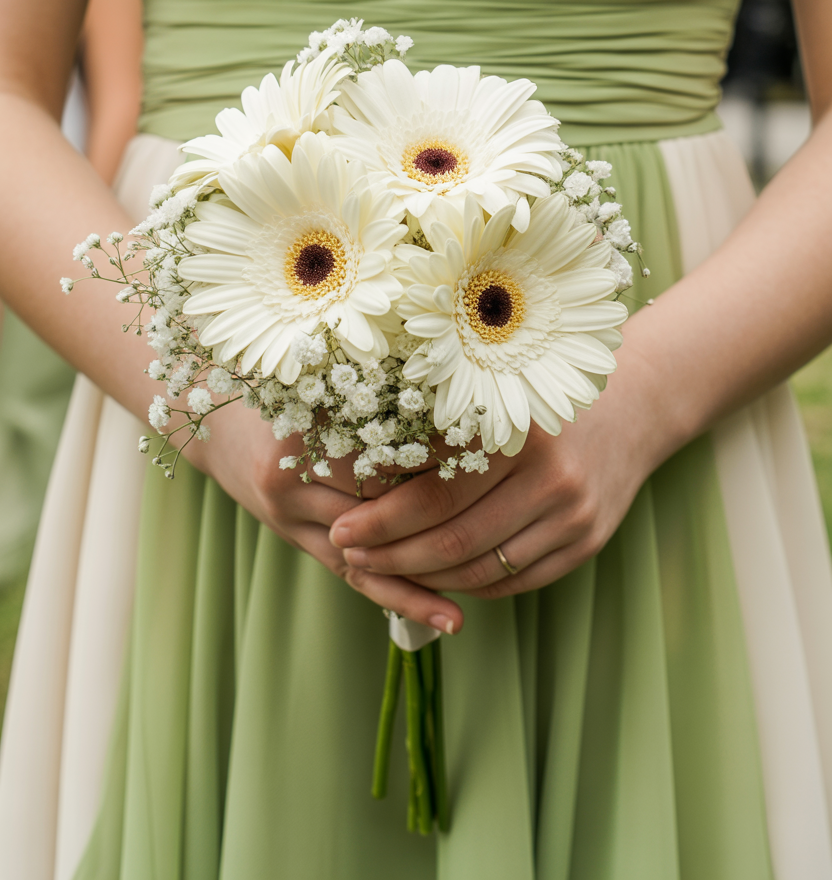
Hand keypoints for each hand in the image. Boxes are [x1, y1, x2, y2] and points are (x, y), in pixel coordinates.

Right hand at [184, 399, 463, 631]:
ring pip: (374, 551)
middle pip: (379, 504)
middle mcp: (291, 478)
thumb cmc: (277, 390)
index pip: (381, 451)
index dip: (437, 453)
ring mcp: (292, 517)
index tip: (490, 453)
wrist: (214, 423)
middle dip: (440, 508)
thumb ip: (371, 393)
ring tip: (484, 574)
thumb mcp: (315, 381)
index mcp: (299, 430)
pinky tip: (449, 618)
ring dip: (430, 562)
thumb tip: (454, 398)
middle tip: (502, 511)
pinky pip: (359, 578)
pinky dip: (405, 598)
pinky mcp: (300, 542)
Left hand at [329, 394, 656, 599]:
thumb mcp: (491, 399)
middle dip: (391, 555)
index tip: (341, 527)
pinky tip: (434, 576)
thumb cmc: (538, 396)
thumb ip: (437, 434)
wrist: (632, 407)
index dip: (381, 519)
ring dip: (423, 578)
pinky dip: (466, 585)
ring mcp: (574, 518)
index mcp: (518, 437)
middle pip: (454, 541)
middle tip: (349, 555)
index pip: (434, 496)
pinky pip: (513, 580)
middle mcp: (552, 481)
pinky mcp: (586, 544)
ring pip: (480, 570)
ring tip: (383, 570)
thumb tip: (362, 471)